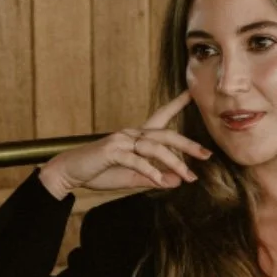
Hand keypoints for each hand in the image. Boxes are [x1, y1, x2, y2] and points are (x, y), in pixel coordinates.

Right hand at [37, 91, 211, 198]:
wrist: (69, 172)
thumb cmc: (99, 172)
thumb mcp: (131, 177)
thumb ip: (154, 178)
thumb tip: (177, 181)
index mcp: (136, 137)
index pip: (161, 117)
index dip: (176, 104)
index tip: (192, 94)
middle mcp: (131, 134)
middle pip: (166, 134)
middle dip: (188, 145)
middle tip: (207, 155)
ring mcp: (121, 141)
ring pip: (155, 148)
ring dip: (174, 163)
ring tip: (189, 177)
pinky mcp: (112, 151)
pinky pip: (136, 160)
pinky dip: (151, 171)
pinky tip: (162, 181)